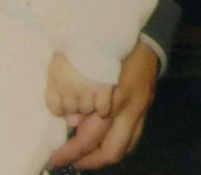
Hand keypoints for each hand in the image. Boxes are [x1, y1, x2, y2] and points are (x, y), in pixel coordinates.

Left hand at [45, 41, 159, 170]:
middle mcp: (129, 109)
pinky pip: (132, 139)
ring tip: (81, 160)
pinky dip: (116, 147)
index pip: (90, 136)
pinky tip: (100, 148)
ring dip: (101, 158)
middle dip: (87, 161)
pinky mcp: (146, 110)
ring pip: (123, 148)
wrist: (145, 38)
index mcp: (111, 97)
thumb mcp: (88, 64)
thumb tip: (67, 118)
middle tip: (66, 162)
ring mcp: (141, 111)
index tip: (54, 158)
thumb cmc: (110, 47)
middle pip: (110, 150)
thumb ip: (79, 91)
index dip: (71, 151)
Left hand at [46, 53, 113, 117]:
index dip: (61, 107)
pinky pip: (102, 109)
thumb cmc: (72, 48)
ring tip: (92, 93)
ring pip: (87, 110)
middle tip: (81, 93)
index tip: (66, 101)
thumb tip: (65, 116)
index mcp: (55, 80)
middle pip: (71, 110)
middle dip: (75, 104)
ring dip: (89, 104)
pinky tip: (103, 99)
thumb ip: (55, 87)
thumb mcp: (56, 64)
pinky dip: (103, 107)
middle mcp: (69, 89)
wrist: (92, 35)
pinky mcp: (103, 90)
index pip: (55, 108)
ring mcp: (86, 91)